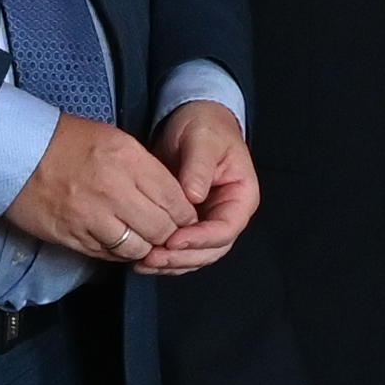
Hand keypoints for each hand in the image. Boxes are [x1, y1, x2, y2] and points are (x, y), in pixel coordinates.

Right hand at [4, 110, 194, 269]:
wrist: (16, 153)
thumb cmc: (66, 141)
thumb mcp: (114, 139)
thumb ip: (145, 168)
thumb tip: (170, 195)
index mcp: (128, 160)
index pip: (175, 199)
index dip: (185, 214)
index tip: (184, 217)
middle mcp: (114, 190)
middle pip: (161, 228)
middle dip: (169, 234)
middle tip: (165, 232)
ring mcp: (92, 217)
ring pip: (137, 248)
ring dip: (143, 247)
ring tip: (141, 238)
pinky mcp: (72, 236)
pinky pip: (108, 255)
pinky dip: (118, 252)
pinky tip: (117, 241)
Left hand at [145, 104, 260, 269]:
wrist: (193, 120)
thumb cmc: (205, 127)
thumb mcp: (203, 140)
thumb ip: (199, 167)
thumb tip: (193, 196)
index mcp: (241, 197)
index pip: (225, 229)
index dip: (200, 239)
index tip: (173, 240)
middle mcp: (227, 215)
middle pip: (211, 250)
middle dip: (182, 257)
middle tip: (153, 258)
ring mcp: (208, 222)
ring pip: (195, 255)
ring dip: (171, 263)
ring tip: (144, 262)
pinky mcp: (188, 224)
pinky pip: (180, 249)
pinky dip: (164, 258)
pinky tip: (143, 258)